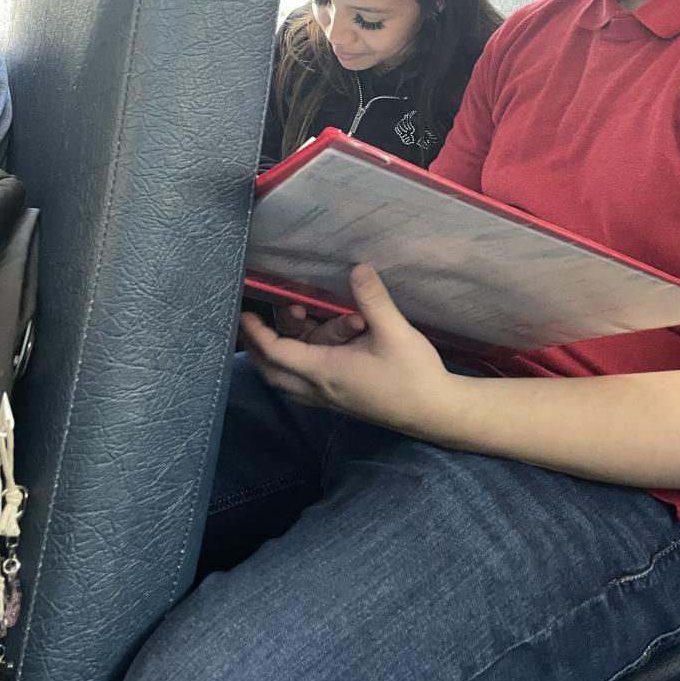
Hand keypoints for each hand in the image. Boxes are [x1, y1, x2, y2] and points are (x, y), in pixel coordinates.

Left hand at [238, 265, 454, 432]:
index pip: (277, 353)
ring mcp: (330, 399)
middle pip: (273, 372)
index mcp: (326, 372)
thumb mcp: (395, 332)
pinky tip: (303, 354)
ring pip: (286, 382)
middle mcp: (321, 389)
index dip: (257, 333)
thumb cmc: (414, 375)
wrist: (434, 412)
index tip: (244, 314)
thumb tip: (358, 267)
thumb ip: (373, 299)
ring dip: (274, 358)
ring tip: (278, 331)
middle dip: (257, 347)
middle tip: (251, 323)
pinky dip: (291, 369)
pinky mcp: (341, 401)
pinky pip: (301, 387)